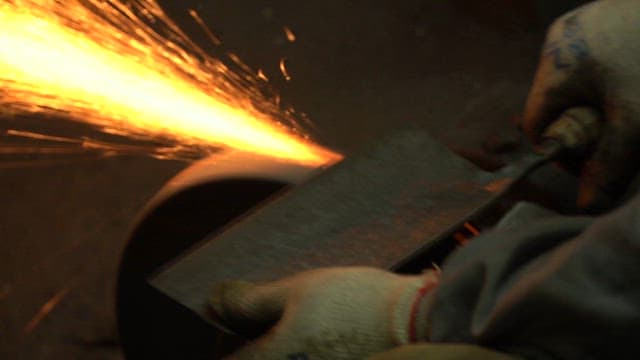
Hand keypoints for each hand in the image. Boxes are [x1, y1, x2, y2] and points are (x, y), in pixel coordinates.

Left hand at [210, 267, 437, 359]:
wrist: (415, 321)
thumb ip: (248, 301)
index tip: (231, 321)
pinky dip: (299, 350)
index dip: (221, 339)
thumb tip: (212, 302)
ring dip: (277, 344)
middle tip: (264, 316)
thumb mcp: (296, 291)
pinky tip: (316, 333)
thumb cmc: (356, 304)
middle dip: (251, 342)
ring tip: (298, 322)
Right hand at [522, 0, 639, 206]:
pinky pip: (597, 68)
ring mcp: (583, 27)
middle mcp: (560, 40)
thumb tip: (588, 206)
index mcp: (556, 63)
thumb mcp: (636, 121)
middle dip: (587, 129)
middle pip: (558, 106)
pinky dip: (615, 87)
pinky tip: (635, 87)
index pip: (536, 124)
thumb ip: (609, 166)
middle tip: (623, 136)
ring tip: (633, 110)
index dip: (560, 151)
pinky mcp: (605, 22)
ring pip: (580, 88)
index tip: (593, 162)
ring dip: (603, 110)